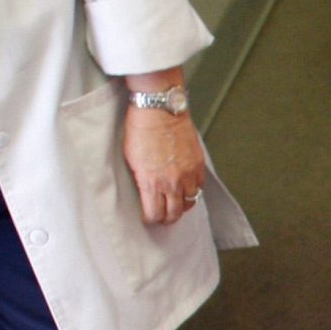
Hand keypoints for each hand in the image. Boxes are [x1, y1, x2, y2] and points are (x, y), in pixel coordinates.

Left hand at [123, 78, 206, 226]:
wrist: (160, 109)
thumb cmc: (142, 128)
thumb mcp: (131, 158)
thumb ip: (140, 179)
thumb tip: (145, 192)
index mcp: (151, 182)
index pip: (154, 215)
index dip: (150, 219)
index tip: (148, 217)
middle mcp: (172, 182)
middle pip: (173, 214)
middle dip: (166, 218)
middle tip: (161, 216)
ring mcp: (188, 175)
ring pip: (189, 203)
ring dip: (180, 206)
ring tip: (174, 204)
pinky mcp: (198, 165)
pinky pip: (199, 187)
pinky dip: (192, 191)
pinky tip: (185, 188)